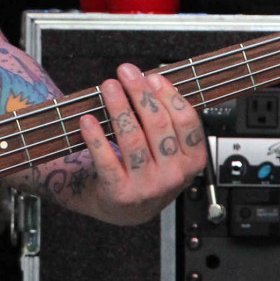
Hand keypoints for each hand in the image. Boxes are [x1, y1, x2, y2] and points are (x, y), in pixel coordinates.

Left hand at [42, 63, 208, 224]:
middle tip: (125, 72)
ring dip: (118, 107)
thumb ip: (166, 119)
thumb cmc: (146, 169)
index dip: (169, 95)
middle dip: (140, 93)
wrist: (123, 207)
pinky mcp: (119, 192)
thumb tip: (150, 79)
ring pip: (132, 138)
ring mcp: (147, 186)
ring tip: (108, 87)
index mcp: (192, 161)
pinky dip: (95, 136)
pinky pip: (106, 159)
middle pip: (158, 125)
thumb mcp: (168, 150)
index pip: (186, 122)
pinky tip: (87, 119)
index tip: (152, 76)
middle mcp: (173, 176)